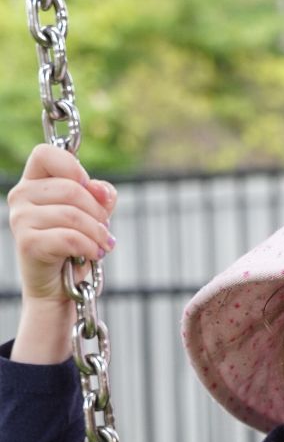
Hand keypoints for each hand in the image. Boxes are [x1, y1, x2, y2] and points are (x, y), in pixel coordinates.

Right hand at [7, 144, 116, 303]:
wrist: (59, 289)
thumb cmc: (74, 249)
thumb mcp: (91, 216)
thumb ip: (98, 196)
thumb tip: (100, 189)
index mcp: (33, 182)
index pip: (46, 153)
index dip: (73, 168)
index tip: (90, 190)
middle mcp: (20, 196)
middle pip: (70, 188)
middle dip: (97, 211)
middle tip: (104, 230)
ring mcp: (20, 219)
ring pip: (72, 214)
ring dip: (97, 232)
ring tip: (103, 244)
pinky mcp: (28, 243)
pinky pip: (69, 237)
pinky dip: (89, 246)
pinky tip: (95, 254)